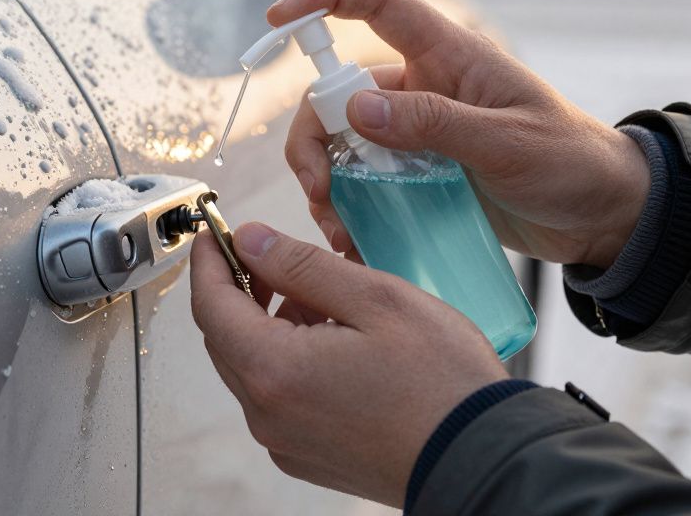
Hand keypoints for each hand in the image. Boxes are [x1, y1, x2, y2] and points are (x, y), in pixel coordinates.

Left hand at [190, 223, 507, 507]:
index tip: (216, 231)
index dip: (210, 261)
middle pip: (225, 338)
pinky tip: (334, 340)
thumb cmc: (441, 382)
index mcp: (274, 371)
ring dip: (269, 324)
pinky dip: (289, 359)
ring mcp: (285, 441)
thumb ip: (302, 265)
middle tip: (274, 254)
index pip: (211, 305)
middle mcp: (267, 414)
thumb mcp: (375, 298)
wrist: (480, 458)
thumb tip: (250, 241)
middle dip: (240, 289)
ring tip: (323, 297)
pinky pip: (277, 396)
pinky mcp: (307, 455)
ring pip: (252, 366)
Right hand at [273, 0, 649, 268]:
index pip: (379, 5)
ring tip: (340, 227)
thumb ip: (435, 123)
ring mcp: (419, 135)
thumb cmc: (571, 162)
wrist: (603, 217)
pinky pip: (367, 184)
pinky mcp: (420, 177)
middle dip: (314, 138)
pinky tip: (356, 240)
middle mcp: (424, 89)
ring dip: (328, 182)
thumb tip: (357, 108)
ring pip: (345, 144)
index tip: (278, 18)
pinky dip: (351, 209)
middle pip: (340, 93)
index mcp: (449, 57)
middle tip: (318, 189)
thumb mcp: (507, 143)